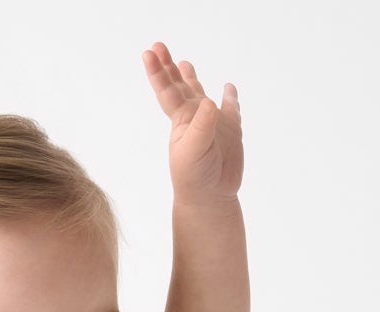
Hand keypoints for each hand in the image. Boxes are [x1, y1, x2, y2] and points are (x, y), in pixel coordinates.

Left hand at [142, 41, 242, 201]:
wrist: (210, 198)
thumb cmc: (195, 177)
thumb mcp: (193, 151)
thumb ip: (201, 126)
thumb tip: (211, 102)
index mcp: (181, 120)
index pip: (167, 90)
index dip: (158, 71)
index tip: (148, 52)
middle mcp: (195, 117)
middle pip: (179, 86)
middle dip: (169, 66)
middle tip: (158, 46)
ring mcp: (213, 123)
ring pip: (201, 94)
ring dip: (193, 79)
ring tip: (185, 63)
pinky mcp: (231, 131)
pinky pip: (231, 109)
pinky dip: (231, 98)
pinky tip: (228, 89)